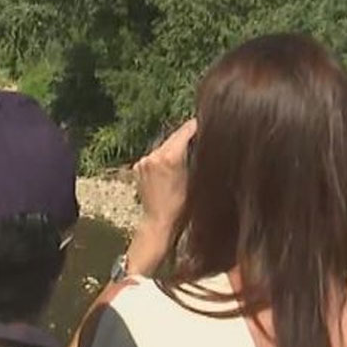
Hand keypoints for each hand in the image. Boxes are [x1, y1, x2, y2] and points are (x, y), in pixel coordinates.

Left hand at [122, 119, 194, 275]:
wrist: (159, 222)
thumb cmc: (183, 207)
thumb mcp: (198, 180)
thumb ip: (199, 158)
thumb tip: (207, 142)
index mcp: (170, 157)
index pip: (185, 131)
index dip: (198, 126)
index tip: (208, 124)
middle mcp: (154, 155)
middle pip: (173, 136)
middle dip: (186, 136)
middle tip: (201, 135)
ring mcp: (144, 161)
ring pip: (163, 146)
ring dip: (174, 147)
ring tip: (188, 152)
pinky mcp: (138, 167)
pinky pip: (154, 155)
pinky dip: (163, 157)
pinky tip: (172, 166)